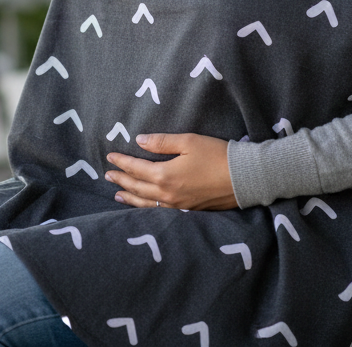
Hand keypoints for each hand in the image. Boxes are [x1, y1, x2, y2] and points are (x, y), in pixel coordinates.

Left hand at [105, 133, 237, 210]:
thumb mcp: (188, 141)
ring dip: (130, 197)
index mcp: (165, 175)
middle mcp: (168, 194)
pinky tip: (144, 205)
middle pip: (137, 187)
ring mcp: (178, 206)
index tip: (110, 157)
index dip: (122, 162)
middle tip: (108, 175)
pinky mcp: (188, 211)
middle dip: (121, 180)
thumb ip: (161, 142)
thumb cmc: (216, 155)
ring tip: (118, 194)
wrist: (243, 178)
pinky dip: (146, 208)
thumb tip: (139, 140)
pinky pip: (159, 211)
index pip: (136, 169)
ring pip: (146, 204)